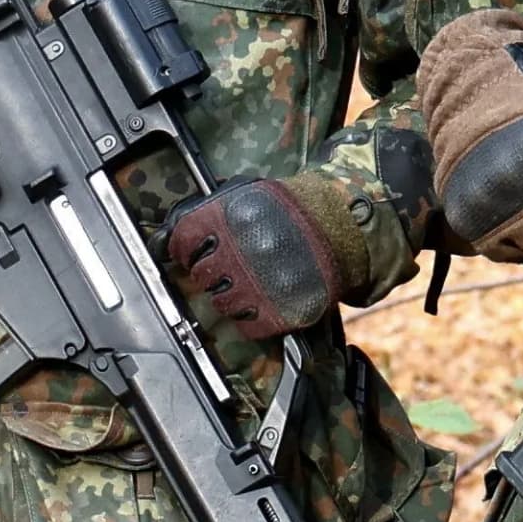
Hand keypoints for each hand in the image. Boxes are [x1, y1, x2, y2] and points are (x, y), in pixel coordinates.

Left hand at [165, 177, 342, 342]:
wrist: (345, 226)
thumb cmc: (296, 209)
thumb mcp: (250, 194)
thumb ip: (214, 213)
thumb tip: (177, 233)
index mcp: (229, 221)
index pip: (183, 243)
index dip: (184, 250)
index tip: (190, 254)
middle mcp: (241, 254)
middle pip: (202, 277)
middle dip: (209, 275)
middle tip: (224, 270)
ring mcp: (260, 285)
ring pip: (222, 304)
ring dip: (229, 298)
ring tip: (246, 287)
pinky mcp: (280, 311)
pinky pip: (248, 327)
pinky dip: (249, 320)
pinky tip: (258, 305)